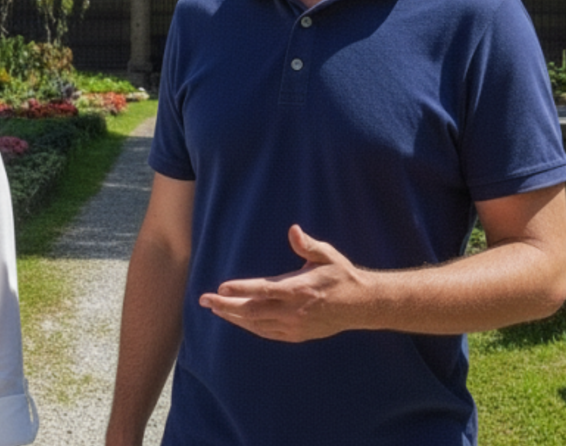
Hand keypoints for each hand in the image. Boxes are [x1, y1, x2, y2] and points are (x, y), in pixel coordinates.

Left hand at [197, 224, 370, 341]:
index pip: (263, 290)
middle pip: (252, 311)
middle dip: (226, 306)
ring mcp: (295, 326)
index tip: (221, 287)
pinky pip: (267, 333)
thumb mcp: (327, 256)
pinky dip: (250, 327)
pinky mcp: (297, 335)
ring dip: (234, 318)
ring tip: (215, 309)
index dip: (241, 289)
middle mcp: (294, 310)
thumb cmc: (341, 275)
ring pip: (257, 325)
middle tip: (204, 300)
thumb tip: (293, 230)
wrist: (361, 306)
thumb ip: (308, 245)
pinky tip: (238, 320)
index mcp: (299, 289)